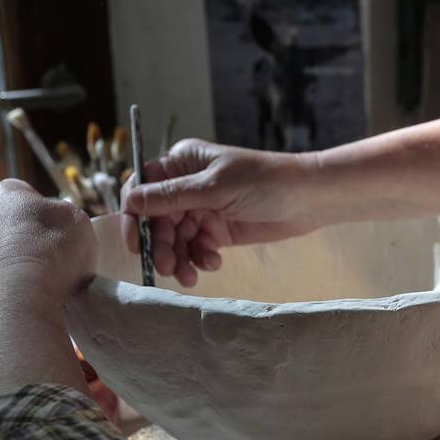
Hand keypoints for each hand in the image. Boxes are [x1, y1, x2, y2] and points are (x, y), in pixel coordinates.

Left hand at [0, 179, 96, 309]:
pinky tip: (25, 295)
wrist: (17, 297)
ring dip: (16, 262)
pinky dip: (7, 284)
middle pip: (9, 223)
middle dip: (28, 238)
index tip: (62, 234)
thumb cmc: (51, 250)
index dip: (49, 215)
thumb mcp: (77, 220)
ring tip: (42, 281)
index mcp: (4, 191)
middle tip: (53, 256)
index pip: (28, 196)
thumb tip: (57, 225)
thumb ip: (65, 215)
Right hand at [120, 139, 318, 286]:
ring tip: (189, 276)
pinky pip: (196, 248)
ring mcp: (202, 209)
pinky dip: (199, 258)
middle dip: (161, 245)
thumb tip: (130, 201)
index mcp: (181, 163)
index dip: (134, 216)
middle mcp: (187, 185)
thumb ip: (173, 196)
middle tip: (167, 267)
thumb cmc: (265, 181)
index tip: (137, 243)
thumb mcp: (215, 187)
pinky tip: (213, 262)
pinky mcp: (218, 231)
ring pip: (175, 238)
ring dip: (178, 257)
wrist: (308, 199)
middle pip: (157, 220)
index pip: (142, 189)